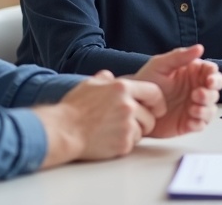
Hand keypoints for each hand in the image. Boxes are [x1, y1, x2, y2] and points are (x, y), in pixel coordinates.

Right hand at [34, 70, 163, 167]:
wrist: (63, 131)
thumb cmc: (73, 108)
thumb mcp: (89, 85)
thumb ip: (104, 79)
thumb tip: (109, 77)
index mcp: (122, 88)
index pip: (154, 92)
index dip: (157, 101)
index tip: (156, 108)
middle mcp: (128, 106)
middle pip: (151, 116)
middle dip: (144, 121)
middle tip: (130, 123)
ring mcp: (127, 126)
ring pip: (143, 131)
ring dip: (133, 132)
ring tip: (114, 130)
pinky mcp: (123, 143)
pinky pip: (133, 144)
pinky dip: (124, 143)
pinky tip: (109, 139)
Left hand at [130, 44, 221, 137]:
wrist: (133, 105)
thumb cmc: (145, 81)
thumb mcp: (160, 65)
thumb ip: (179, 56)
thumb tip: (200, 48)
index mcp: (193, 73)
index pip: (211, 71)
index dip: (214, 75)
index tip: (209, 80)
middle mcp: (196, 89)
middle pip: (215, 90)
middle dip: (211, 93)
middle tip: (198, 94)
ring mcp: (194, 106)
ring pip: (211, 108)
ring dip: (206, 108)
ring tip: (192, 108)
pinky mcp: (188, 122)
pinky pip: (201, 124)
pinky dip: (200, 122)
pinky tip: (191, 121)